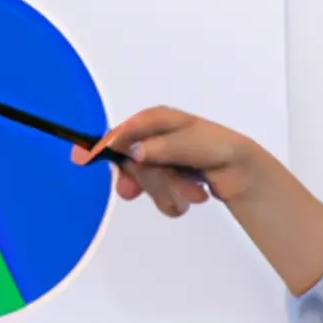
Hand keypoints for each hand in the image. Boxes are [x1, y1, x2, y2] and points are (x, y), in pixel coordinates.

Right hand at [71, 106, 255, 217]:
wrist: (242, 173)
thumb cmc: (220, 149)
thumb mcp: (194, 144)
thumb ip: (165, 148)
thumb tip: (136, 153)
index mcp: (156, 120)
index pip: (120, 133)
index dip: (100, 145)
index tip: (80, 158)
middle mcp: (153, 139)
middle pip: (130, 165)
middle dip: (153, 180)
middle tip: (180, 180)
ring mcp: (158, 160)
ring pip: (145, 185)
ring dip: (171, 192)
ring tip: (196, 191)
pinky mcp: (165, 180)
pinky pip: (157, 198)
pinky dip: (175, 201)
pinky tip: (194, 195)